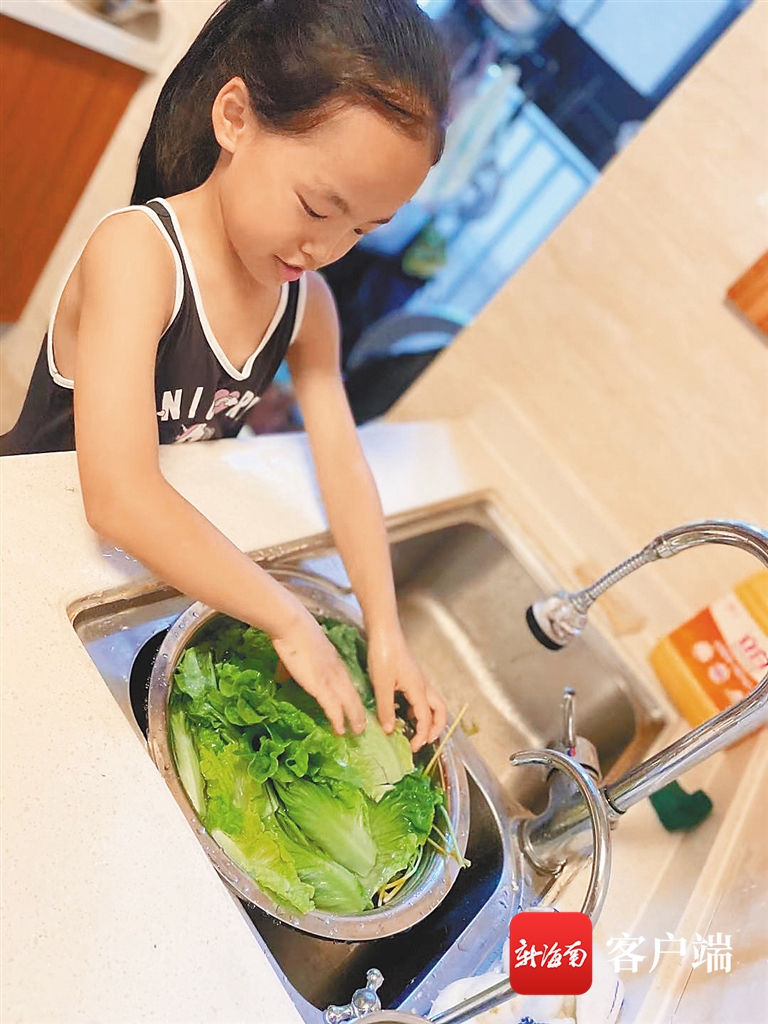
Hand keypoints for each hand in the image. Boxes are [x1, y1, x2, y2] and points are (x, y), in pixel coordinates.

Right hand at [271, 610, 365, 735]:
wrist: (293, 626)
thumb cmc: (293, 633)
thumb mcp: (297, 650)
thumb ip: (292, 665)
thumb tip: (281, 676)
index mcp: (332, 659)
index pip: (346, 680)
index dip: (351, 694)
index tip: (355, 704)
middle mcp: (336, 670)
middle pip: (352, 693)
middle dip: (358, 710)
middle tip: (363, 724)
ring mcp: (330, 678)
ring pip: (348, 702)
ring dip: (354, 718)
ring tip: (358, 731)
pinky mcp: (320, 685)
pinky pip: (333, 706)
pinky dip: (338, 719)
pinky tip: (341, 730)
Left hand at [366, 626, 446, 751]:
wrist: (384, 632)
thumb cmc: (383, 655)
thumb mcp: (381, 684)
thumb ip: (386, 709)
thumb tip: (390, 730)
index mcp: (418, 689)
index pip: (426, 718)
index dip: (422, 735)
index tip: (413, 748)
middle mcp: (423, 685)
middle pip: (440, 711)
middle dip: (436, 729)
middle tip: (423, 742)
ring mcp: (419, 680)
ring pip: (433, 704)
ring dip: (428, 719)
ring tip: (414, 730)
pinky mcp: (412, 676)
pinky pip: (422, 697)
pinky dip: (418, 709)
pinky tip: (402, 712)